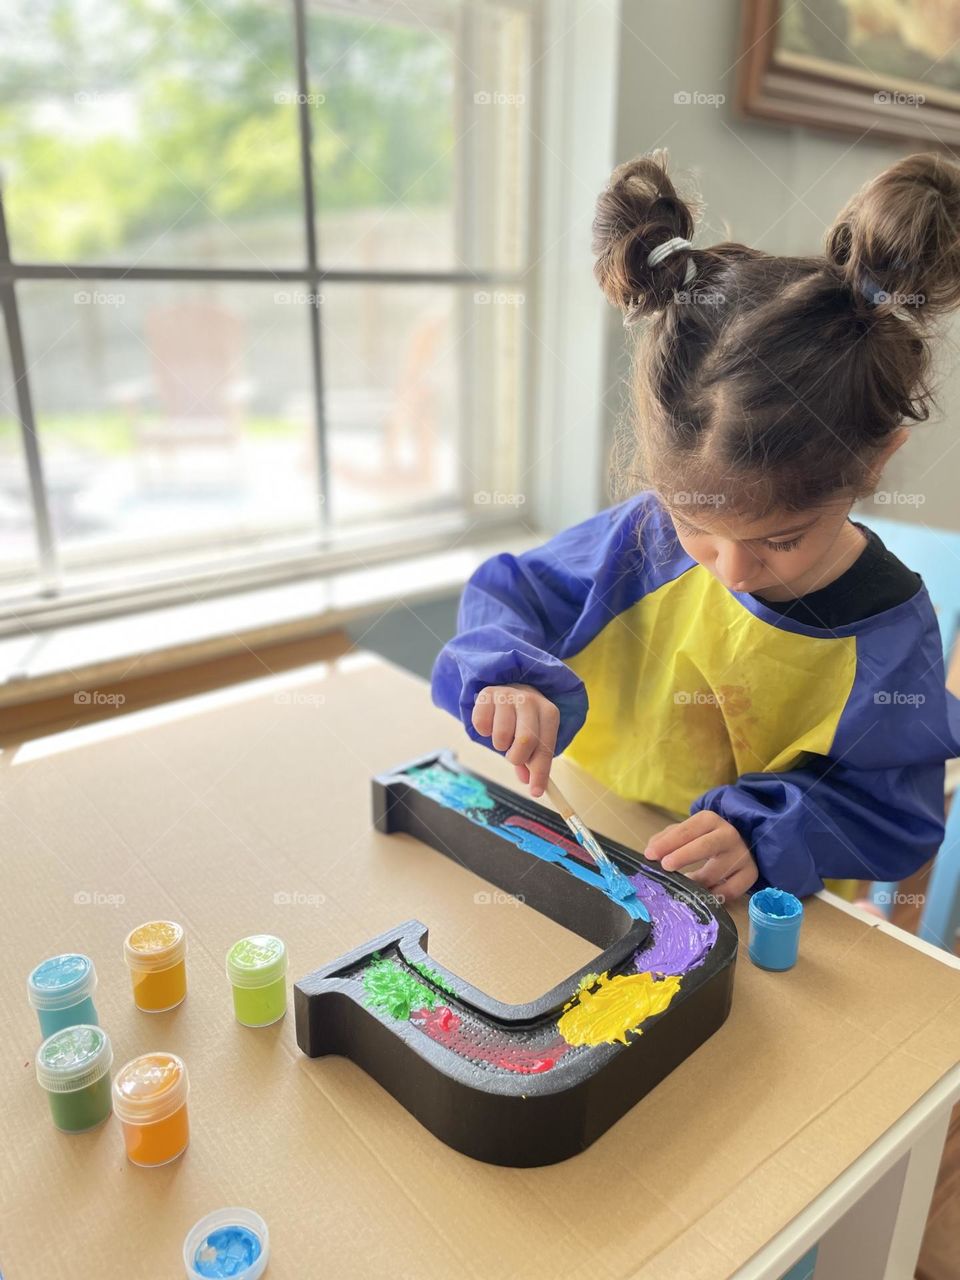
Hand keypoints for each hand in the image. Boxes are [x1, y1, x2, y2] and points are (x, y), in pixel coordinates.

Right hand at [471, 684, 558, 797]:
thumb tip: (528, 782)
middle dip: (517, 757)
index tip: (536, 792)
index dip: (541, 773)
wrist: (508, 688)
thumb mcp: (534, 737)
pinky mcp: (486, 694)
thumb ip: (532, 760)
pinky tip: (491, 723)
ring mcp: (508, 695)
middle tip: (513, 757)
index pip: (546, 748)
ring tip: (503, 736)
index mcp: (549, 713)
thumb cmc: (523, 720)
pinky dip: (484, 732)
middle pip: (526, 741)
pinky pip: (481, 725)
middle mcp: (530, 700)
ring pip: (501, 736)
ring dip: (499, 745)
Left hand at [644, 811, 758, 902]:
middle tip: (665, 867)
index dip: (668, 843)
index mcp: (709, 820)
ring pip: (716, 873)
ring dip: (696, 882)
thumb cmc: (704, 838)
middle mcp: (728, 834)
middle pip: (705, 845)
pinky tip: (702, 896)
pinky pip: (730, 890)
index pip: (687, 830)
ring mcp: (741, 854)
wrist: (739, 844)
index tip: (650, 855)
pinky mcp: (750, 874)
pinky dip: (714, 895)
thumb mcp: (686, 832)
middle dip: (683, 856)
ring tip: (682, 885)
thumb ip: (666, 839)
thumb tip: (651, 852)